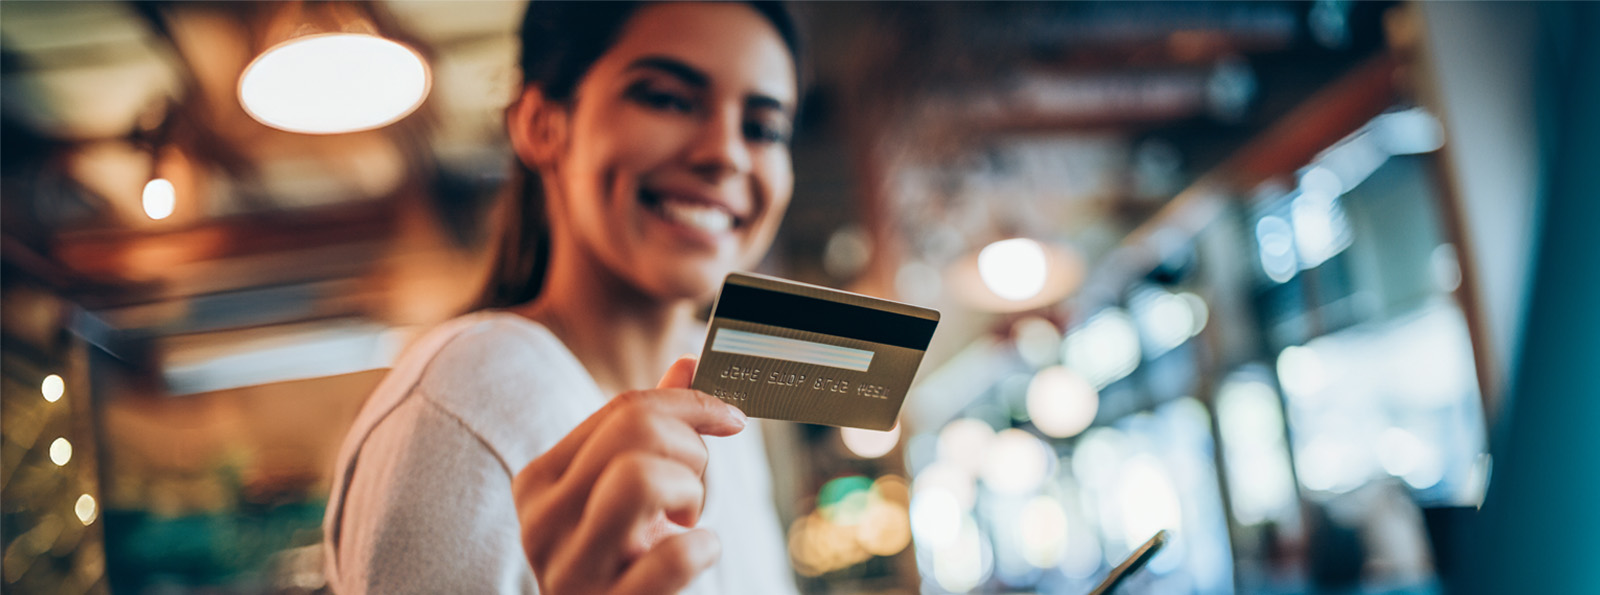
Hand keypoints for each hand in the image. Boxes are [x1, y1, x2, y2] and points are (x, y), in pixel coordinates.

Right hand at [512, 356, 745, 593]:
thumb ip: (652, 430)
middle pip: (635, 431)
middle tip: (693, 487)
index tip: (729, 418)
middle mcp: (543, 521)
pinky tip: (696, 555)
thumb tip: (689, 365)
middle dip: (690, 447)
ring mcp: (570, 571)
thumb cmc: (619, 556)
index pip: (623, 409)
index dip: (691, 403)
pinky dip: (703, 549)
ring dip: (688, 493)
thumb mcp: (623, 490)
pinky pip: (673, 557)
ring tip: (685, 521)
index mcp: (541, 480)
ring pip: (640, 478)